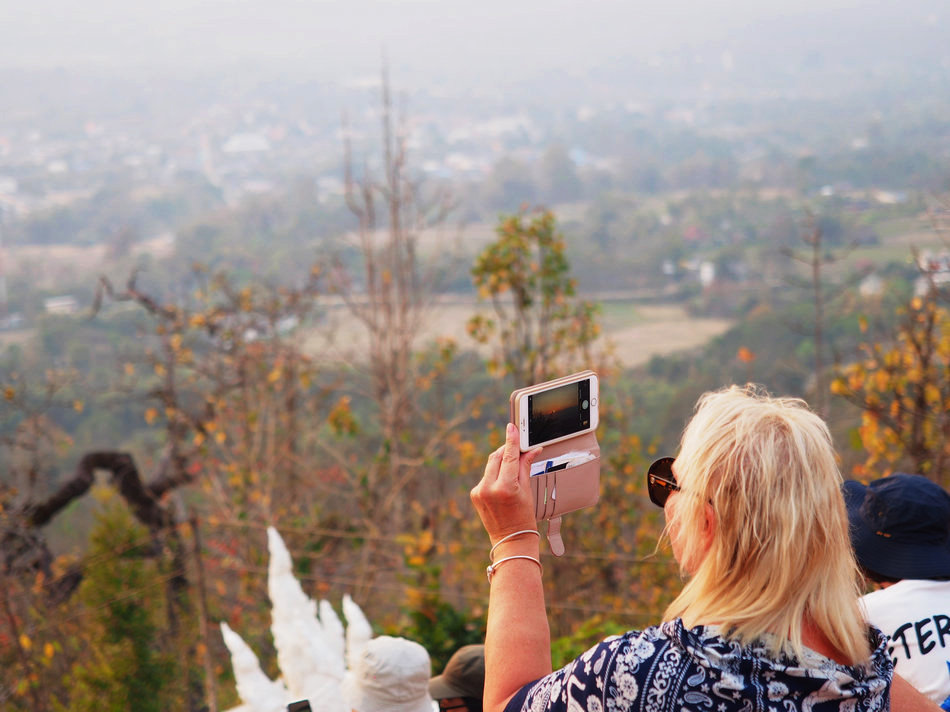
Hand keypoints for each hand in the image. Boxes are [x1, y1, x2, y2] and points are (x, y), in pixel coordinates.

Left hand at [471, 423, 542, 543]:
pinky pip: (486, 476)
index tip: (512, 428)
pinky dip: (495, 474)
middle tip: (518, 448)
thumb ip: (524, 467)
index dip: (511, 440)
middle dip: (507, 450)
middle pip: (497, 457)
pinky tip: (503, 484)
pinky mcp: (475, 494)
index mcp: (504, 487)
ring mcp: (479, 492)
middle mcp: (488, 488)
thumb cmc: (523, 518)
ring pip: (491, 466)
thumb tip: (530, 450)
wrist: (511, 540)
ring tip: (513, 471)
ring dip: (501, 463)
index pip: (508, 456)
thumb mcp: (527, 491)